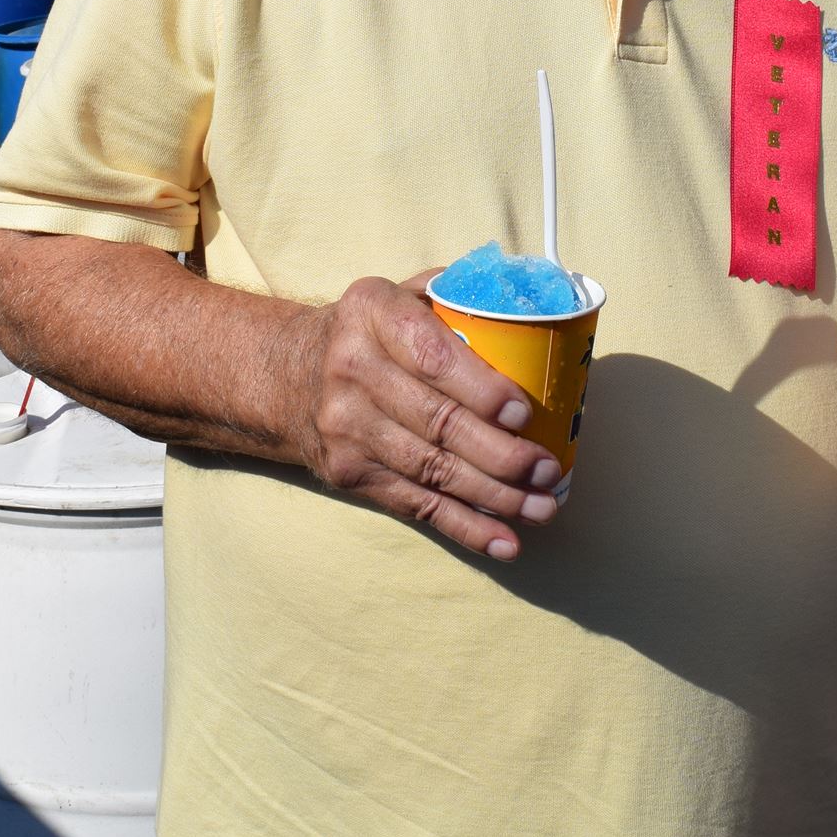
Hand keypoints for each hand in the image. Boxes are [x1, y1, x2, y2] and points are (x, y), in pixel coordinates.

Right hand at [289, 274, 562, 560]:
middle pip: (438, 422)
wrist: (288, 376)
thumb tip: (529, 310)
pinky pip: (416, 505)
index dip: (482, 390)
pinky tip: (506, 543)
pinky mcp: (348, 473)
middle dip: (501, 454)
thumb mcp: (398, 293)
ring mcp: (346, 427)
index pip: (433, 357)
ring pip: (432, 470)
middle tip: (548, 469)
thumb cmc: (370, 332)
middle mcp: (352, 369)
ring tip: (543, 507)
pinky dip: (465, 528)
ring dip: (495, 496)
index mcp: (372, 312)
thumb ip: (454, 295)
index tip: (524, 414)